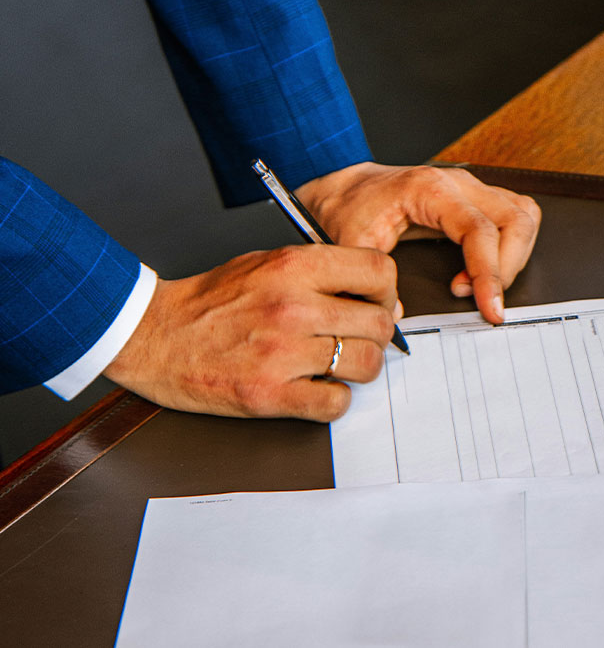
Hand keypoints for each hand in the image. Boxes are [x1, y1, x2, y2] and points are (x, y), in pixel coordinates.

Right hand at [104, 244, 399, 420]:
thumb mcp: (265, 262)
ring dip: (360, 368)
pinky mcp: (268, 394)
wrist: (153, 335)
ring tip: (338, 364)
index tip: (377, 302)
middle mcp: (292, 307)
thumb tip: (373, 296)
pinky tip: (317, 388)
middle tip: (359, 338)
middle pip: (379, 323)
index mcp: (293, 267)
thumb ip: (318, 272)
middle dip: (377, 333)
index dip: (387, 290)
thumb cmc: (209, 300)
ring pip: (365, 365)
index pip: (378, 271)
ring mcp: (281, 353)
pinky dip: (334, 399)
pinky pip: (335, 404)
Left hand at [296, 162, 540, 323]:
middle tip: (482, 301)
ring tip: (480, 285)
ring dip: (514, 256)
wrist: (344, 188)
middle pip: (515, 220)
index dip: (490, 273)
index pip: (480, 229)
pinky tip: (481, 270)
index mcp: (430, 189)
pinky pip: (513, 214)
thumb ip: (372, 279)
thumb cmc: (348, 209)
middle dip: (507, 268)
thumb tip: (398, 314)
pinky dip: (510, 246)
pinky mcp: (473, 197)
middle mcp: (457, 183)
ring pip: (523, 214)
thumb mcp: (351, 244)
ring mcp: (469, 187)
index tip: (490, 308)